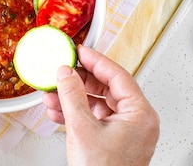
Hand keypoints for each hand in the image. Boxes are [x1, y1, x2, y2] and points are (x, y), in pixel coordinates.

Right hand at [42, 46, 158, 165]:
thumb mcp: (82, 128)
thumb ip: (72, 95)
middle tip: (62, 71)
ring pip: (97, 104)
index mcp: (140, 114)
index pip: (117, 75)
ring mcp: (126, 132)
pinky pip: (94, 119)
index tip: (79, 50)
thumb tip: (65, 73)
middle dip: (79, 82)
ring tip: (52, 95)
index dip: (95, 60)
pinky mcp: (114, 142)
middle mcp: (137, 121)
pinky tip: (58, 112)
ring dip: (73, 99)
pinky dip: (76, 114)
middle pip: (106, 88)